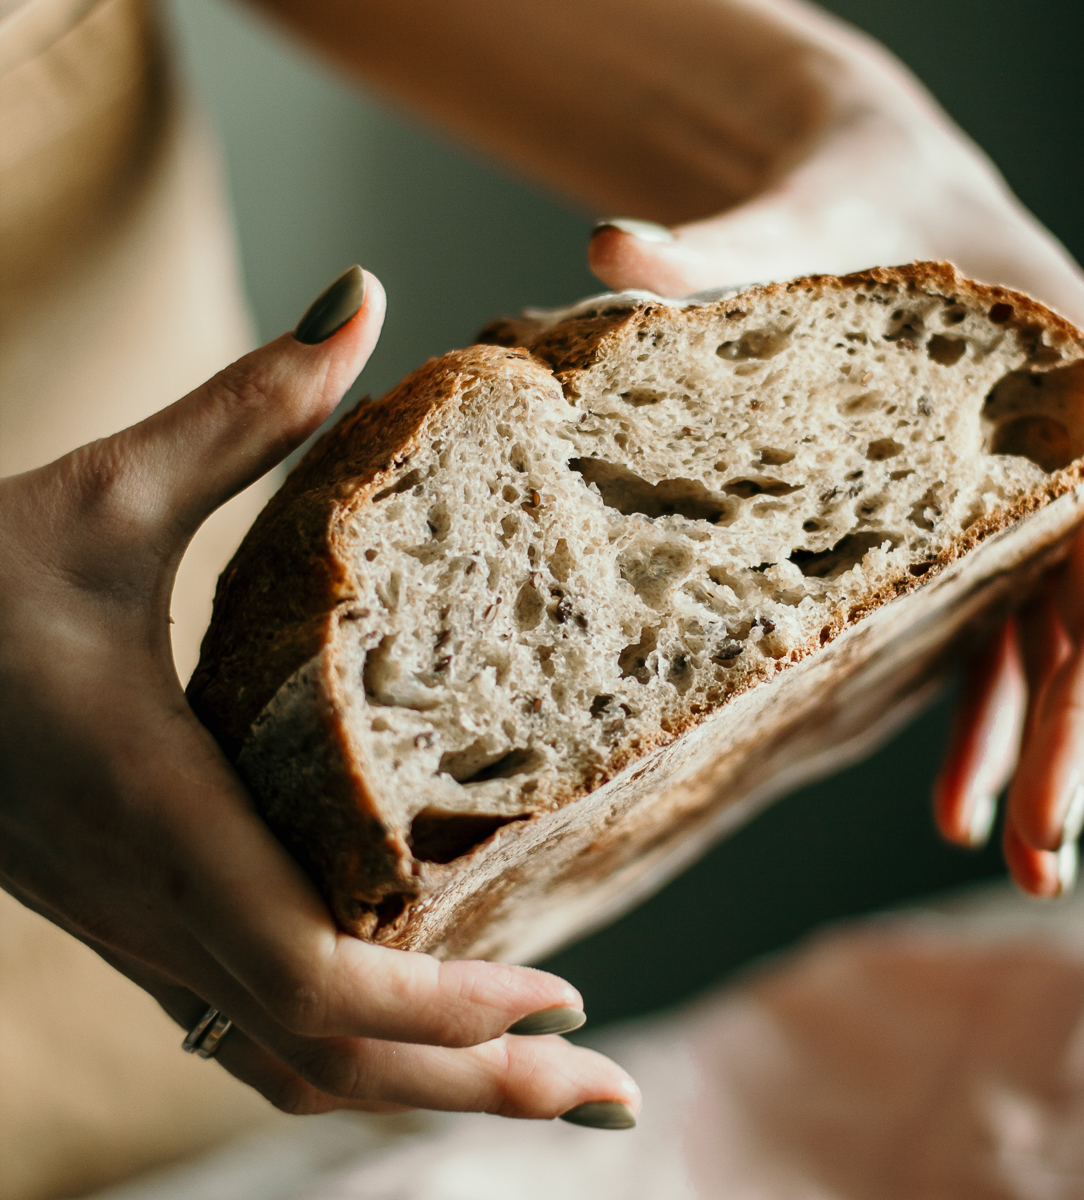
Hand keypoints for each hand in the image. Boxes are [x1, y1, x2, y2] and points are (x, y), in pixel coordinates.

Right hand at [0, 268, 638, 1122]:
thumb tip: (358, 299)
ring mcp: (151, 934)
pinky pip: (264, 1028)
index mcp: (162, 818)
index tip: (564, 994)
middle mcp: (163, 906)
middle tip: (608, 1097)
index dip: (447, 1011)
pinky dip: (366, 1052)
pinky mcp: (150, 922)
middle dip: (478, 1089)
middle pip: (333, 1062)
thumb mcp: (104, 496)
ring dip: (429, 1091)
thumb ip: (244, 409)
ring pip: (297, 1066)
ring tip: (551, 1089)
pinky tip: (436, 1035)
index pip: (321, 980)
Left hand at [585, 9, 1083, 895]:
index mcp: (1079, 367)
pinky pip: (1000, 636)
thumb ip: (715, 250)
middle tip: (1040, 846)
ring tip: (1013, 855)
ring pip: (1061, 639)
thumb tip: (607, 249)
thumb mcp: (796, 222)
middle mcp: (1076, 442)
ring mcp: (1031, 496)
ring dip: (1040, 748)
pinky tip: (951, 799)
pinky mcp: (981, 530)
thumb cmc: (854, 198)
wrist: (869, 187)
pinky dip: (982, 716)